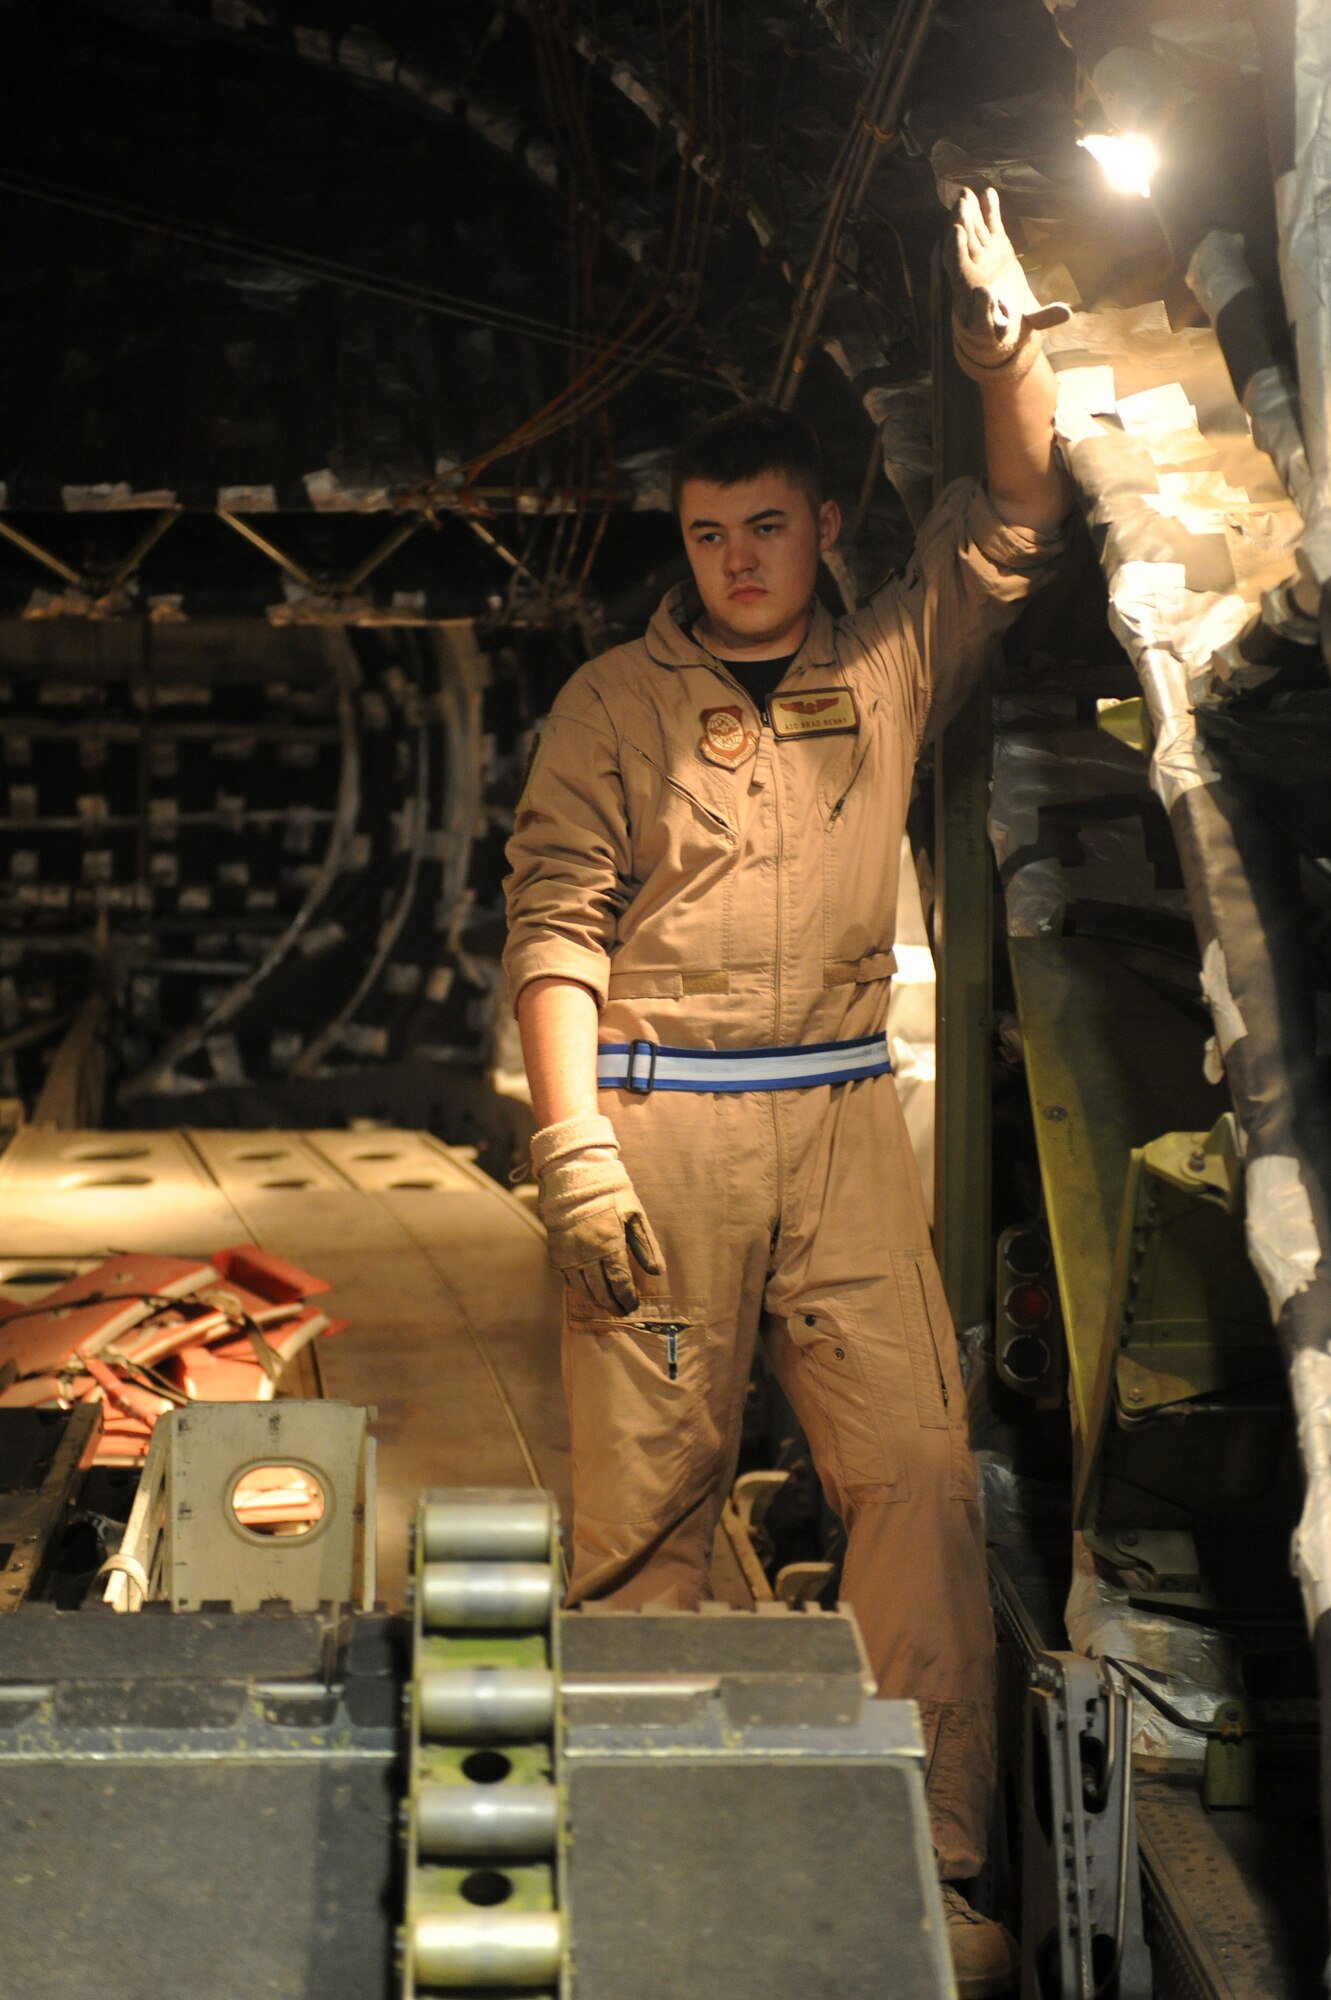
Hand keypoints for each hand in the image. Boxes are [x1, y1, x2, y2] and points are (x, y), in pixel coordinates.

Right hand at [531, 1112, 663, 1314]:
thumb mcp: (635, 1214)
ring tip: (608, 1304)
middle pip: (602, 1290)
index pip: (620, 1282)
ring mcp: (569, 1255)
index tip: (634, 1305)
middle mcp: (587, 1254)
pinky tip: (589, 1290)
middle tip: (623, 1311)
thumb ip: (646, 1245)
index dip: (627, 1297)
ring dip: (597, 1300)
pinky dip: (579, 1288)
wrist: (573, 1177)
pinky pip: (568, 1279)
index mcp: (609, 1245)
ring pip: (583, 1289)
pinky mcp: (557, 1253)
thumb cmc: (610, 1193)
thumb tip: (657, 1272)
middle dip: (614, 1304)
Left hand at [945, 186, 1069, 381]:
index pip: (959, 271)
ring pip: (972, 234)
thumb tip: (1067, 313)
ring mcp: (982, 259)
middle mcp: (972, 274)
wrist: (1002, 324)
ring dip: (968, 213)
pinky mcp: (993, 249)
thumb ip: (1043, 319)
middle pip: (961, 246)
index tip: (956, 232)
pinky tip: (988, 192)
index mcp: (972, 294)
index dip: (956, 251)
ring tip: (965, 192)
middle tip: (960, 203)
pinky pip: (989, 228)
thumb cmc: (1011, 330)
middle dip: (960, 225)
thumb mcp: (1028, 328)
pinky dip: (988, 211)